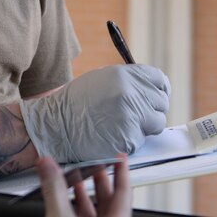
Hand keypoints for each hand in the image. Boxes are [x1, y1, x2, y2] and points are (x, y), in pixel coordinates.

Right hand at [20, 65, 169, 161]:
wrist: (55, 126)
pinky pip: (142, 140)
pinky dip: (131, 141)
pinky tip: (113, 135)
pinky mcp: (130, 139)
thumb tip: (152, 86)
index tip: (154, 97)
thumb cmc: (75, 103)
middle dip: (150, 109)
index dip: (158, 90)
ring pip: (157, 123)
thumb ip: (128, 81)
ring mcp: (132, 117)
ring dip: (144, 126)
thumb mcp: (102, 79)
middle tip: (134, 114)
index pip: (159, 80)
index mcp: (125, 75)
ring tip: (122, 125)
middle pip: (161, 102)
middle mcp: (131, 93)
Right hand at [34, 154, 132, 216]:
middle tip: (97, 165)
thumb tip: (48, 166)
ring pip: (97, 216)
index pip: (124, 192)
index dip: (121, 171)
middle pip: (111, 203)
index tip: (120, 158)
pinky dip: (78, 212)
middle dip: (100, 182)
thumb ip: (54, 190)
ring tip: (77, 181)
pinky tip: (67, 205)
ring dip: (87, 197)